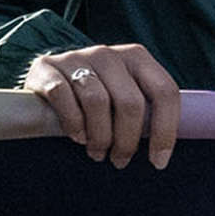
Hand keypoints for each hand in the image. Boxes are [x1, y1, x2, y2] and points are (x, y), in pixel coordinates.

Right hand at [24, 40, 179, 166]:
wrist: (47, 80)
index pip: (165, 91)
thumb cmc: (95, 97)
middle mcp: (109, 53)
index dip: (165, 130)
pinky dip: (73, 124)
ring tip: (97, 153)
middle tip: (120, 161)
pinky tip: (77, 137)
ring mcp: (76, 58)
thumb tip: (167, 149)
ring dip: (100, 137)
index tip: (158, 161)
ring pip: (97, 102)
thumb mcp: (125, 94)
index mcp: (137, 57)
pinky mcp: (47, 68)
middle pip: (130, 102)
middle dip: (127, 141)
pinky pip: (64, 97)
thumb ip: (146, 109)